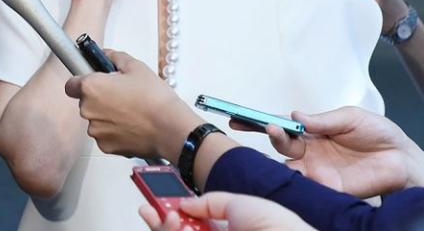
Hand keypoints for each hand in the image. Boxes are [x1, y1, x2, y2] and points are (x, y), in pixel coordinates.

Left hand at [64, 50, 197, 159]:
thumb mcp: (136, 67)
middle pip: (86, 102)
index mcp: (91, 88)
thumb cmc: (155, 99)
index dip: (82, 82)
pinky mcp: (106, 146)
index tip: (93, 81)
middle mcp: (88, 110)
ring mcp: (96, 130)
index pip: (71, 84)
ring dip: (108, 116)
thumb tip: (106, 55)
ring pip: (97, 119)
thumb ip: (115, 57)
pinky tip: (132, 125)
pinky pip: (106, 135)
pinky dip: (115, 131)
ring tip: (131, 111)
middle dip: (100, 98)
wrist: (171, 129)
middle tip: (121, 95)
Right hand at [139, 192, 314, 230]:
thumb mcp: (241, 202)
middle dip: (161, 220)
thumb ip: (210, 201)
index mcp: (229, 228)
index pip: (193, 221)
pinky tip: (173, 224)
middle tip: (149, 208)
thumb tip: (185, 202)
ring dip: (164, 227)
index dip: (173, 210)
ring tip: (165, 216)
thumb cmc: (278, 227)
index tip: (157, 200)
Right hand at [266, 105, 423, 197]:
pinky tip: (295, 168)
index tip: (238, 116)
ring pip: (287, 166)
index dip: (258, 121)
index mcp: (311, 132)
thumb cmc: (378, 134)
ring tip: (280, 140)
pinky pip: (306, 186)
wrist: (402, 159)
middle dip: (270, 135)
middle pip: (279, 145)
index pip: (280, 126)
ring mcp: (317, 170)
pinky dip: (296, 179)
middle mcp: (310, 152)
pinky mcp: (328, 188)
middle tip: (269, 127)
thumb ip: (322, 120)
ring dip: (279, 156)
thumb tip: (294, 116)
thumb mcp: (350, 117)